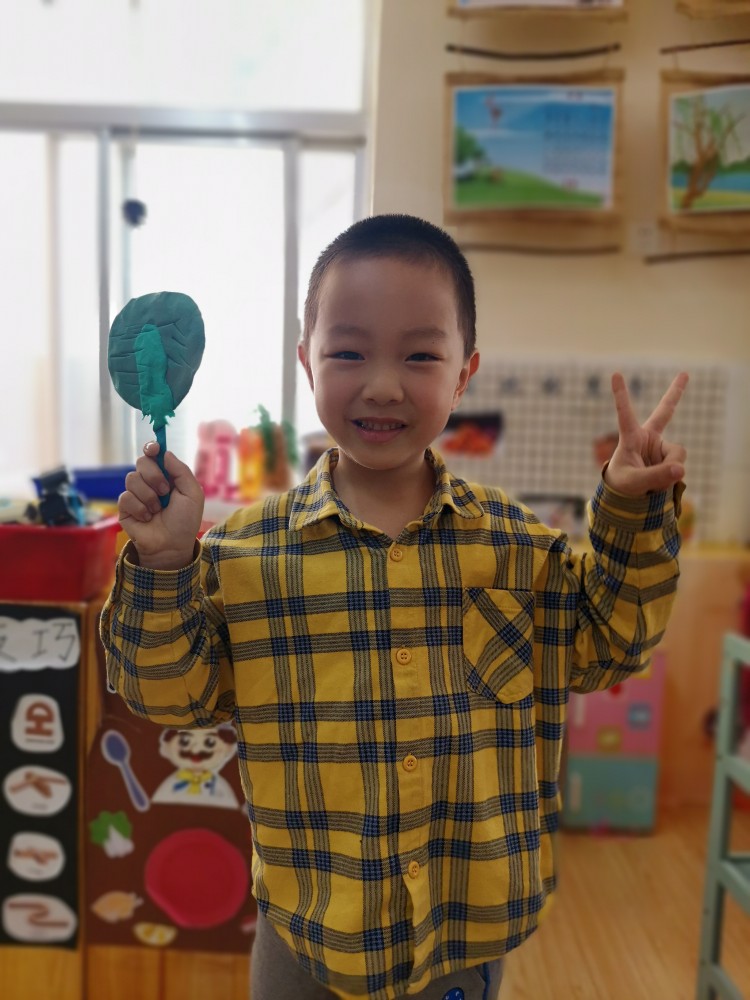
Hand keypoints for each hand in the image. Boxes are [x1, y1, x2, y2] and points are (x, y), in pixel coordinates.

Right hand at [118, 443, 204, 568]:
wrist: (172, 545)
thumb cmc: (185, 521)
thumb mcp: (192, 494)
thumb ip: (181, 471)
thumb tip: (165, 452)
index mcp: (167, 476)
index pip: (154, 455)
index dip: (152, 448)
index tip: (154, 449)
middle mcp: (150, 482)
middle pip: (142, 462)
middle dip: (154, 476)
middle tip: (164, 492)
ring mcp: (136, 494)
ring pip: (132, 478)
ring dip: (148, 496)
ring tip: (157, 510)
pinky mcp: (125, 507)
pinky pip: (126, 497)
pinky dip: (139, 508)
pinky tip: (147, 518)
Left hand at [604, 372, 687, 496]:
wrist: (628, 494)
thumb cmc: (622, 484)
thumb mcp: (634, 483)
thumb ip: (655, 476)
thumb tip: (681, 469)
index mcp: (630, 438)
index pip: (624, 414)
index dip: (621, 395)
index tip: (614, 374)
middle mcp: (647, 438)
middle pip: (665, 412)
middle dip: (675, 393)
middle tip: (684, 374)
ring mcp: (661, 447)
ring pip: (677, 455)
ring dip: (670, 471)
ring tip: (655, 483)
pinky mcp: (670, 458)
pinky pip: (679, 466)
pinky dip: (672, 477)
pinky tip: (662, 482)